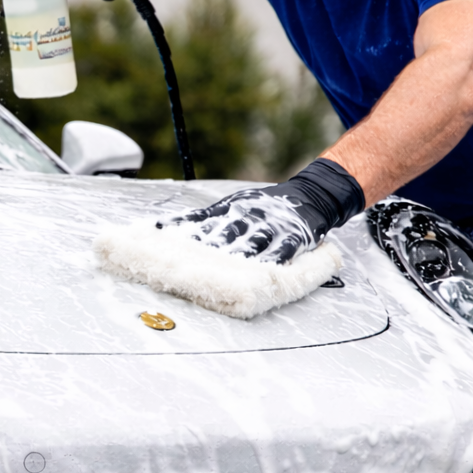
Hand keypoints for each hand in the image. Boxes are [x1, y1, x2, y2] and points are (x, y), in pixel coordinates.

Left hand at [157, 158, 365, 263]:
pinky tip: (259, 273)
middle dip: (205, 252)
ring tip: (217, 276)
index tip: (163, 242)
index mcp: (232, 208)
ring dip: (234, 260)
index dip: (184, 233)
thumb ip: (204, 218)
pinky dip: (269, 264)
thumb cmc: (264, 205)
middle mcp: (249, 216)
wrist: (310, 196)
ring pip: (250, 246)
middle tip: (186, 268)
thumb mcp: (234, 204)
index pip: (203, 222)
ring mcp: (271, 228)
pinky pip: (279, 254)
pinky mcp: (292, 240)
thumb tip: (165, 228)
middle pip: (224, 236)